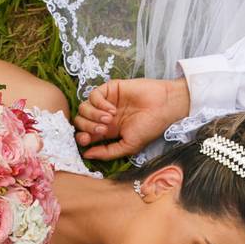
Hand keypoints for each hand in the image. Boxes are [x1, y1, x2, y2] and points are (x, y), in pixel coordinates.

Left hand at [73, 77, 189, 159]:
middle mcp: (103, 116)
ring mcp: (106, 102)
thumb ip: (107, 152)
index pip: (84, 134)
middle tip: (103, 129)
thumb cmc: (150, 128)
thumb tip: (86, 155)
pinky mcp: (110, 89)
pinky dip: (99, 103)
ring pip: (83, 108)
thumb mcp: (128, 146)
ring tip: (110, 119)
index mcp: (107, 131)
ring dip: (93, 115)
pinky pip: (93, 95)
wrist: (164, 107)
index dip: (81, 137)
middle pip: (80, 121)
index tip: (87, 140)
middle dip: (87, 127)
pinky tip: (112, 109)